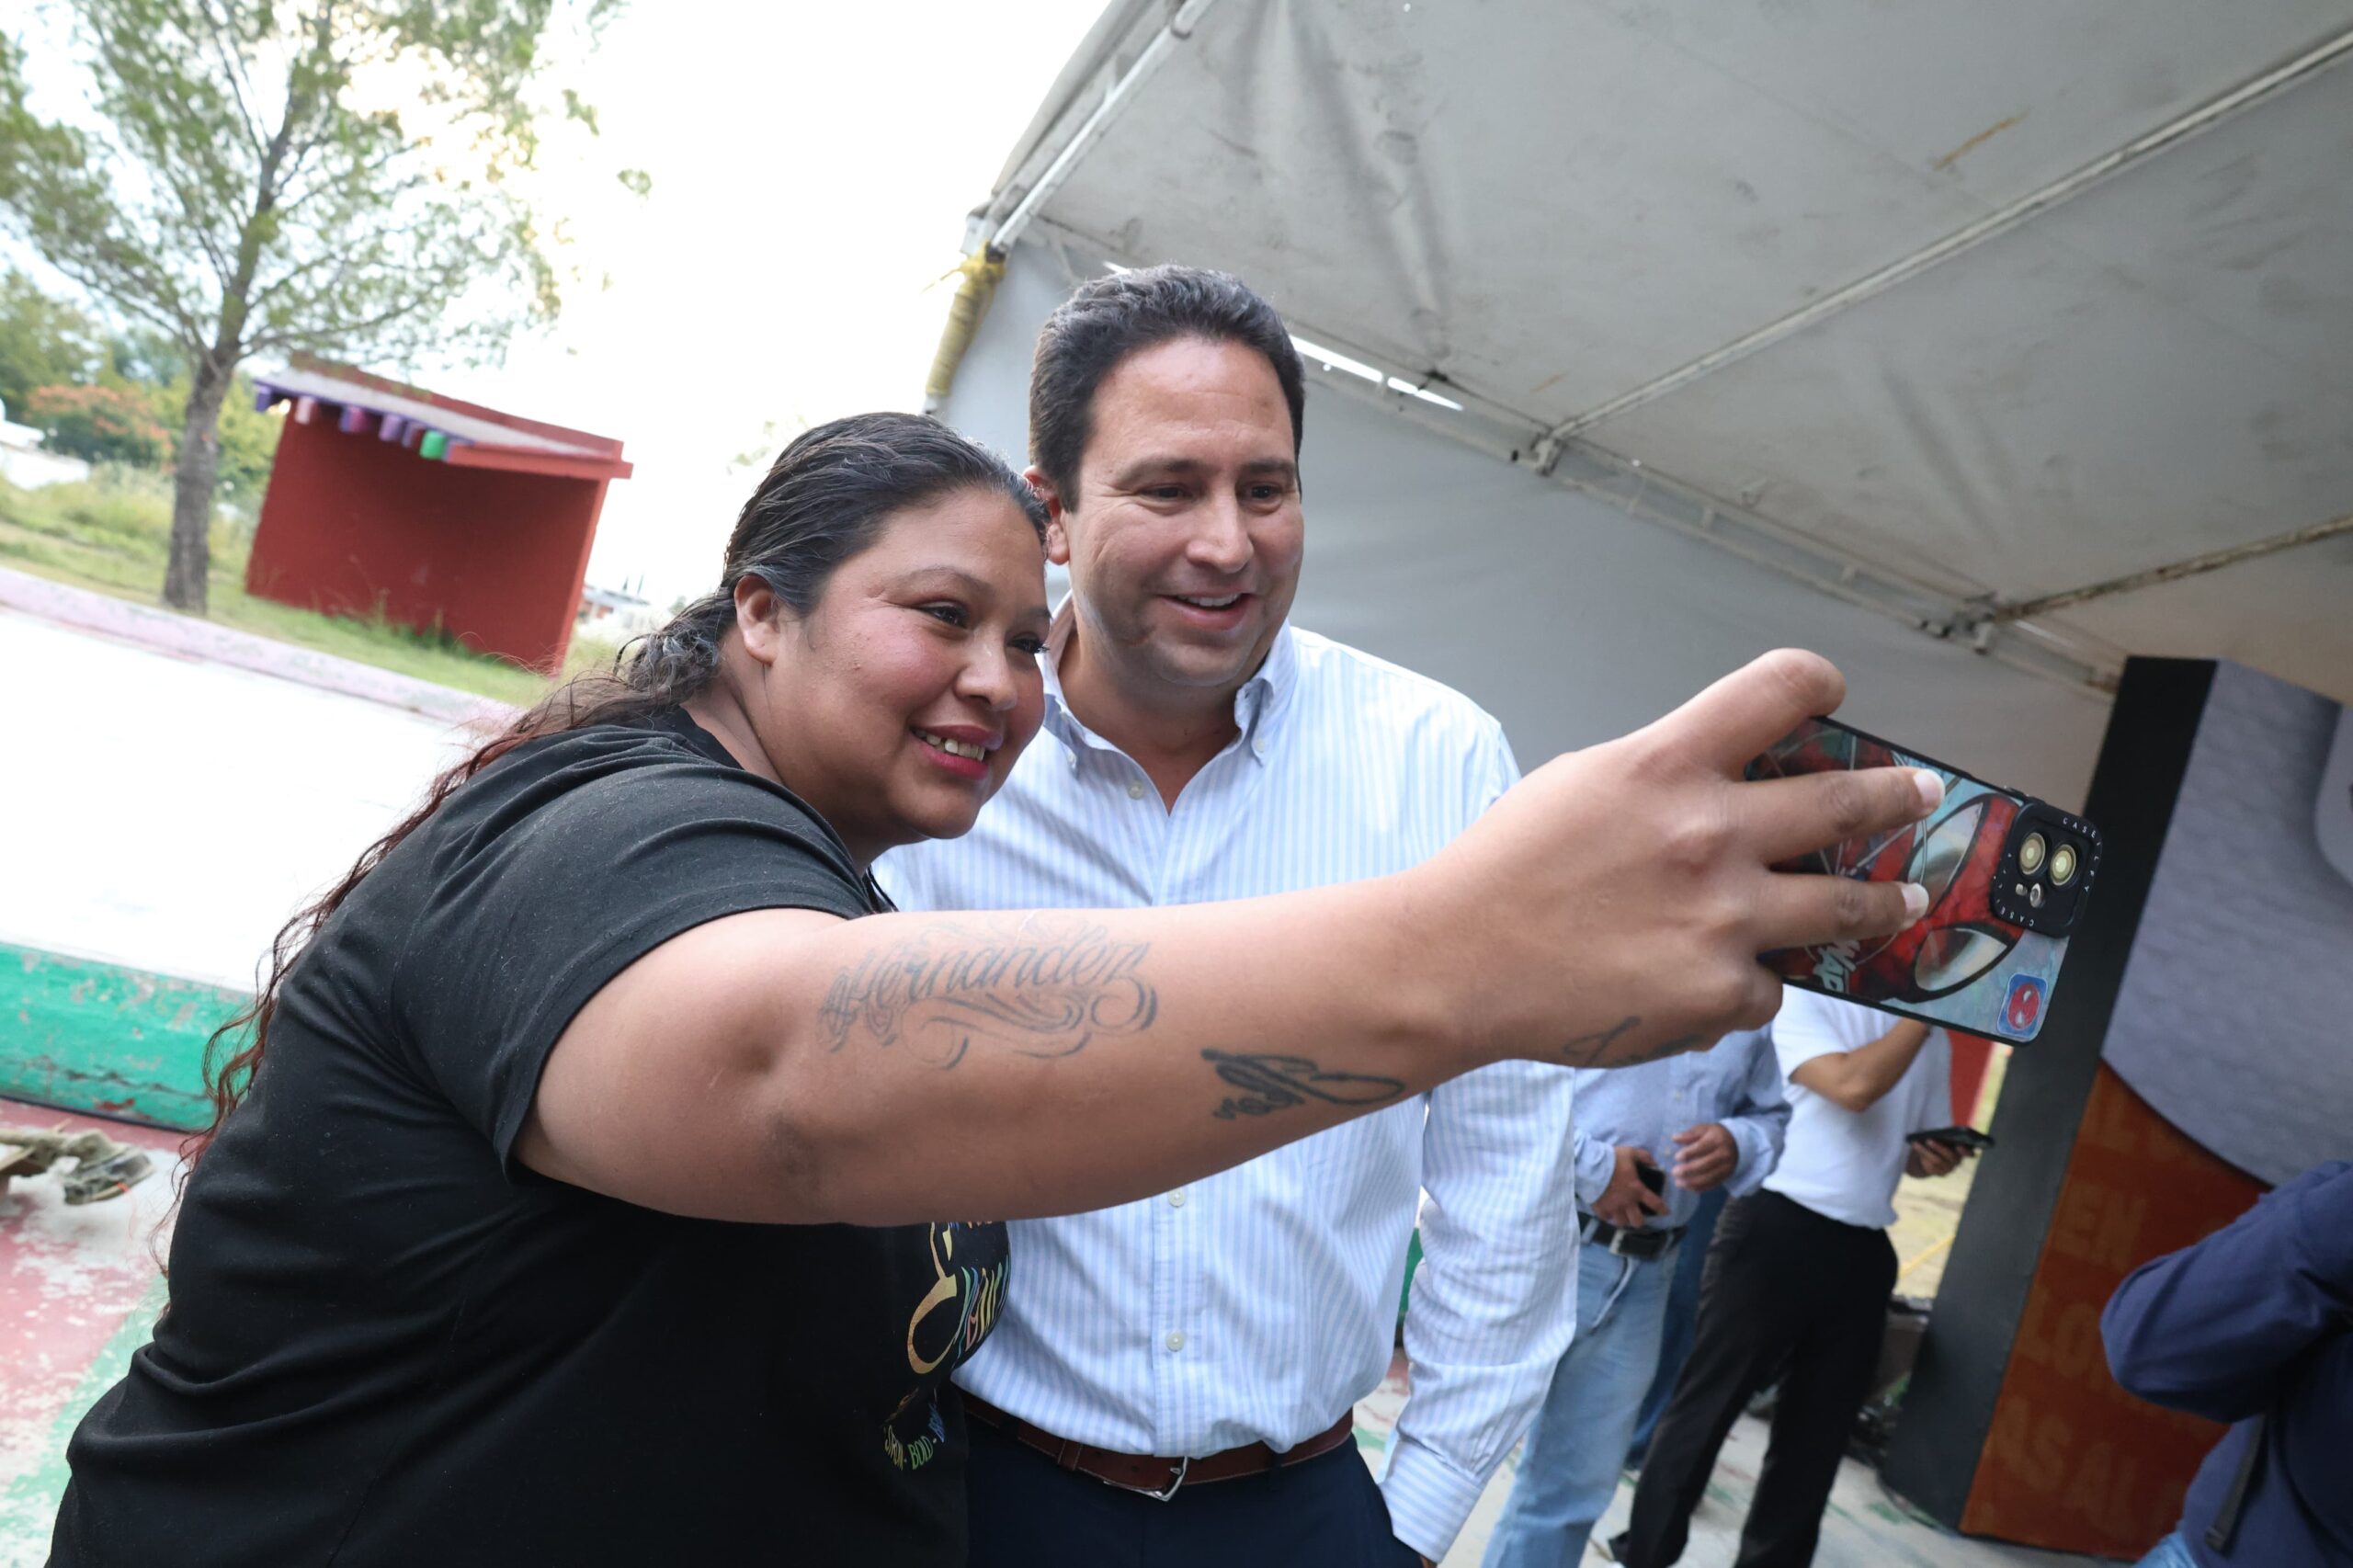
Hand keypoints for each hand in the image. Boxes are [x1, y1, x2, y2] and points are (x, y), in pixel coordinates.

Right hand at [1413, 652, 1939, 1072]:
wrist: (1456, 962)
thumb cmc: (1503, 870)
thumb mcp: (1582, 783)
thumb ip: (1665, 777)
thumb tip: (1730, 785)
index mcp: (1667, 763)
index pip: (1779, 688)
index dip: (1818, 685)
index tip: (1831, 698)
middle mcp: (1710, 832)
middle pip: (1847, 801)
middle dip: (1898, 797)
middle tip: (1920, 795)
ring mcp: (1724, 917)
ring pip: (1848, 905)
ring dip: (1887, 900)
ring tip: (1906, 899)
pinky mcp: (1719, 992)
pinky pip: (1771, 985)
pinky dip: (1751, 983)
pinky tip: (1716, 983)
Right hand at [1593, 1145, 1670, 1227]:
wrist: (1589, 1165)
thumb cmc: (1611, 1159)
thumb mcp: (1631, 1152)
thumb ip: (1644, 1157)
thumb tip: (1654, 1163)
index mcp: (1636, 1190)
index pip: (1655, 1203)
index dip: (1662, 1209)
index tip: (1666, 1213)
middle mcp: (1627, 1202)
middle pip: (1637, 1221)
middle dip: (1639, 1220)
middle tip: (1636, 1214)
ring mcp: (1613, 1207)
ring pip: (1622, 1223)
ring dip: (1623, 1219)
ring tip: (1622, 1214)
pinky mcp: (1600, 1209)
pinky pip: (1606, 1218)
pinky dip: (1608, 1216)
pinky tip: (1608, 1211)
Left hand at [1669, 1122, 1737, 1191]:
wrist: (1736, 1143)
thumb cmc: (1715, 1135)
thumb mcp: (1704, 1129)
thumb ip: (1690, 1134)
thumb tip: (1674, 1138)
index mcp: (1716, 1140)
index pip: (1702, 1148)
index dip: (1689, 1153)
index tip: (1677, 1157)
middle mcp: (1723, 1154)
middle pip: (1705, 1164)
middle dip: (1688, 1170)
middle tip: (1674, 1172)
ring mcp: (1726, 1166)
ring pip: (1709, 1177)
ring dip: (1692, 1182)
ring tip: (1678, 1183)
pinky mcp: (1726, 1175)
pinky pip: (1713, 1184)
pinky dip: (1700, 1187)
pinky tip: (1688, 1187)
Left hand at [1906, 1138, 1966, 1178]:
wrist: (1930, 1156)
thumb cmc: (1939, 1141)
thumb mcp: (1942, 1137)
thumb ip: (1944, 1136)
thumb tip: (1936, 1134)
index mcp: (1963, 1151)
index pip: (1970, 1153)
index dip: (1966, 1151)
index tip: (1959, 1145)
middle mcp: (1957, 1161)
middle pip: (1950, 1156)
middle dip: (1939, 1147)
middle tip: (1928, 1140)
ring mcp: (1949, 1169)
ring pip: (1937, 1161)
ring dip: (1925, 1151)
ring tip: (1916, 1143)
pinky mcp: (1940, 1173)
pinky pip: (1931, 1166)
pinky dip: (1922, 1156)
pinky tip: (1916, 1149)